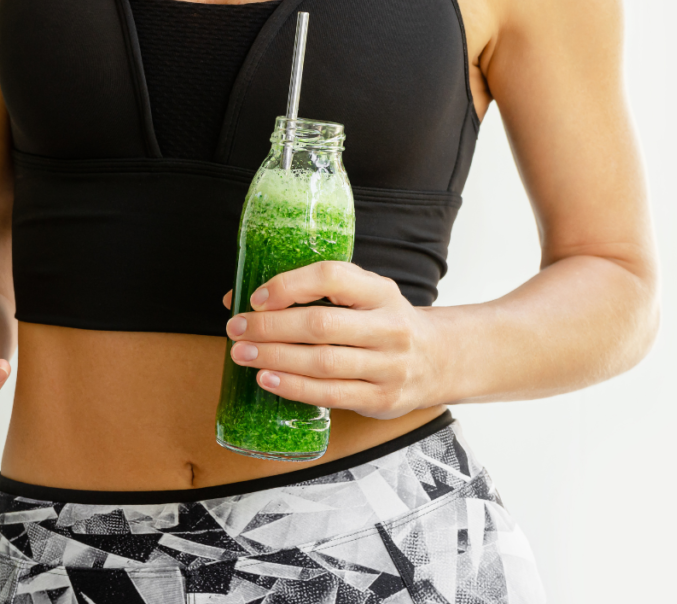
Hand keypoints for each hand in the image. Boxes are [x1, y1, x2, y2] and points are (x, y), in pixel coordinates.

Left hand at [223, 262, 442, 419]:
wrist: (439, 360)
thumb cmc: (384, 323)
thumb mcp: (364, 295)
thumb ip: (314, 292)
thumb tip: (239, 297)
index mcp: (380, 292)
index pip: (331, 277)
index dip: (289, 285)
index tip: (257, 297)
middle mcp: (388, 326)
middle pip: (320, 324)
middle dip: (270, 327)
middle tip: (236, 328)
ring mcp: (388, 365)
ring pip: (321, 362)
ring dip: (274, 358)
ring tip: (243, 354)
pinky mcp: (381, 398)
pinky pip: (329, 394)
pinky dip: (293, 387)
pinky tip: (267, 380)